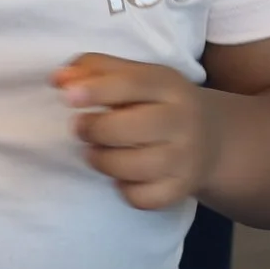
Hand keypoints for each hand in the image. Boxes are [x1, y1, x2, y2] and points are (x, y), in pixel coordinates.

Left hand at [58, 53, 221, 210]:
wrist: (211, 139)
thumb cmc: (155, 102)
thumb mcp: (133, 75)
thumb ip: (93, 70)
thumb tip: (58, 79)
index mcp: (168, 85)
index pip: (130, 84)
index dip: (94, 90)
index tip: (67, 97)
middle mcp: (182, 121)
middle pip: (127, 129)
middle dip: (93, 130)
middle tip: (81, 128)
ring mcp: (185, 158)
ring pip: (131, 167)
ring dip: (102, 160)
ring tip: (96, 151)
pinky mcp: (181, 189)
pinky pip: (141, 197)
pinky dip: (124, 189)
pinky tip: (123, 175)